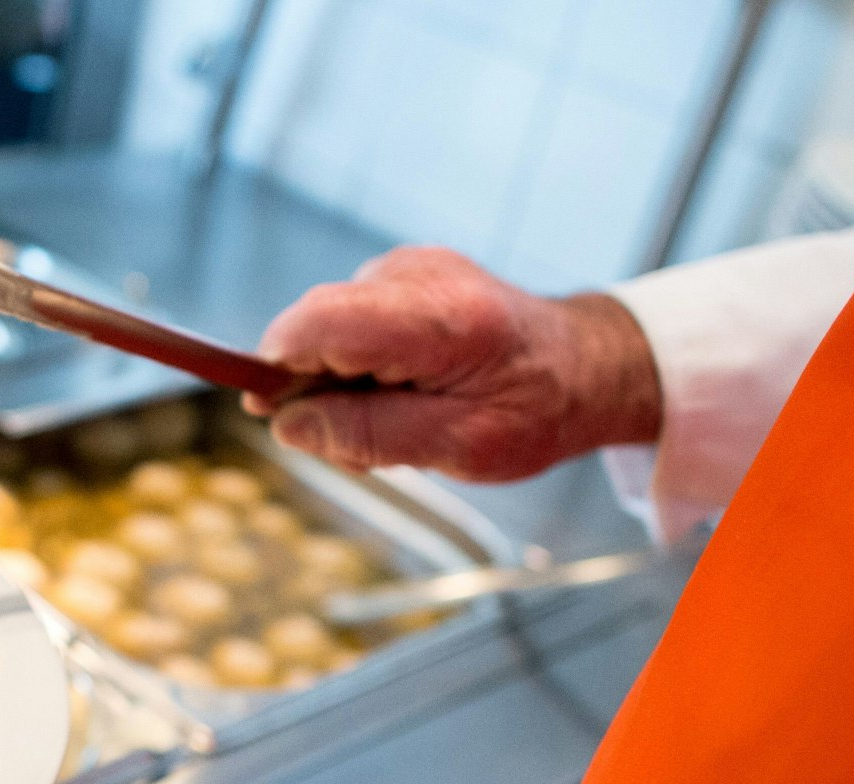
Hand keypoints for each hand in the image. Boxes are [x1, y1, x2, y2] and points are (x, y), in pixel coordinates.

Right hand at [245, 247, 661, 480]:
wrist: (582, 366)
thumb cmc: (533, 411)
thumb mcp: (461, 448)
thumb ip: (369, 435)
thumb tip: (286, 425)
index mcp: (443, 319)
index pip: (320, 321)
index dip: (278, 365)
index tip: (270, 410)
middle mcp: (421, 275)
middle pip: (315, 323)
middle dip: (313, 386)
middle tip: (359, 441)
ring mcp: (409, 266)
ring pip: (325, 325)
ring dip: (335, 380)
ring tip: (392, 418)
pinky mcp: (402, 271)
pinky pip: (346, 319)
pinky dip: (354, 362)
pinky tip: (395, 389)